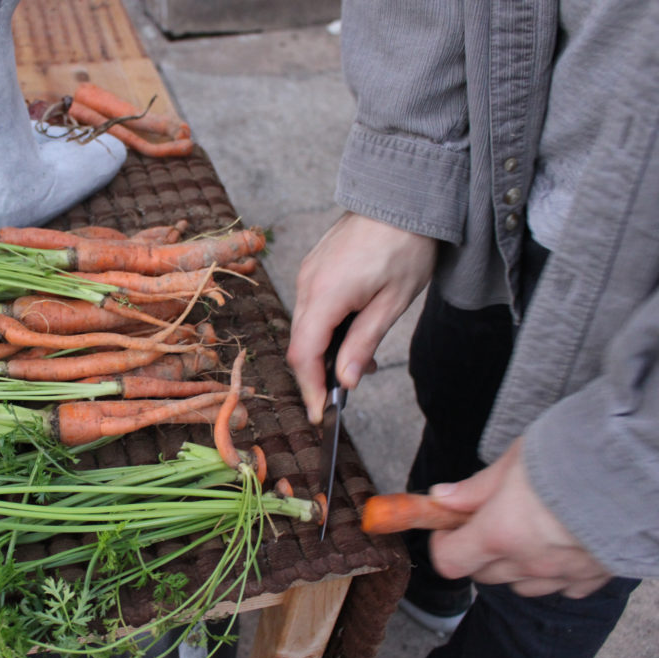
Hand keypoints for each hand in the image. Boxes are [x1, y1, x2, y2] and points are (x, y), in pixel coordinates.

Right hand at [286, 212, 436, 422]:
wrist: (402, 195)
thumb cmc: (406, 244)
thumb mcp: (393, 303)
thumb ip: (363, 344)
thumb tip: (345, 382)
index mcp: (326, 295)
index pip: (305, 355)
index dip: (310, 388)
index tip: (321, 413)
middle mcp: (307, 284)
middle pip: (300, 344)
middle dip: (317, 374)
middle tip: (342, 394)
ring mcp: (307, 273)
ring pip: (304, 326)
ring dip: (322, 350)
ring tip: (356, 362)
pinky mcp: (314, 267)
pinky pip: (310, 306)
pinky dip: (323, 328)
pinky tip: (349, 332)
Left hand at [428, 439, 612, 598]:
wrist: (634, 468)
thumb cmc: (572, 456)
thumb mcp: (513, 460)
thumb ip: (476, 487)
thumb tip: (442, 498)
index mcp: (499, 533)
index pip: (449, 561)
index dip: (444, 542)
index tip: (448, 524)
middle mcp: (528, 562)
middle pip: (482, 574)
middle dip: (475, 550)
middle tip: (485, 520)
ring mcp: (562, 574)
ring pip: (520, 586)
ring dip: (513, 565)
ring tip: (525, 531)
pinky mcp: (592, 577)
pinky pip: (561, 588)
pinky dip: (553, 573)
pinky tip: (559, 545)